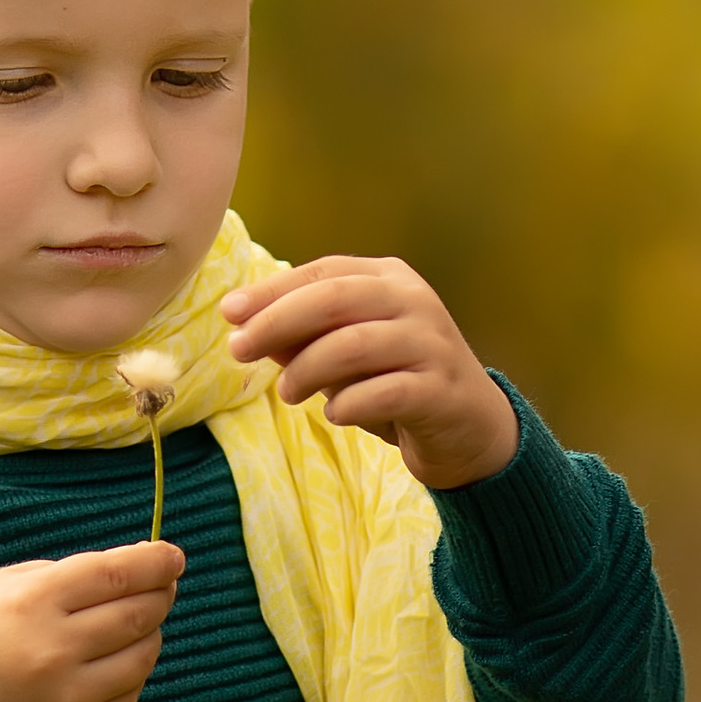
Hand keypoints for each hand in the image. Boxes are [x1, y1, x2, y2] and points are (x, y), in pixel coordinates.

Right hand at [0, 541, 181, 701]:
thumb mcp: (3, 585)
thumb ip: (69, 573)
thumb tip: (137, 566)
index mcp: (33, 602)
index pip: (117, 573)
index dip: (155, 561)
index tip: (173, 557)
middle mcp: (55, 650)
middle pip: (138, 613)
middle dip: (160, 593)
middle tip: (164, 585)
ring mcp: (71, 695)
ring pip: (144, 655)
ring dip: (149, 633)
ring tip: (135, 623)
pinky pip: (131, 693)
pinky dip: (131, 671)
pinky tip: (114, 660)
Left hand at [221, 256, 519, 490]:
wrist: (470, 428)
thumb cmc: (399, 383)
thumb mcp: (347, 355)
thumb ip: (303, 337)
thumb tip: (243, 326)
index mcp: (390, 279)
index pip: (324, 272)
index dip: (273, 290)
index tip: (230, 313)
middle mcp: (414, 301)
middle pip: (335, 298)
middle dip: (278, 320)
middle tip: (239, 349)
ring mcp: (432, 344)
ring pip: (356, 343)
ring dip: (309, 368)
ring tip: (287, 393)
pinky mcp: (441, 390)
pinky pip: (385, 392)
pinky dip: (350, 403)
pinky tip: (334, 415)